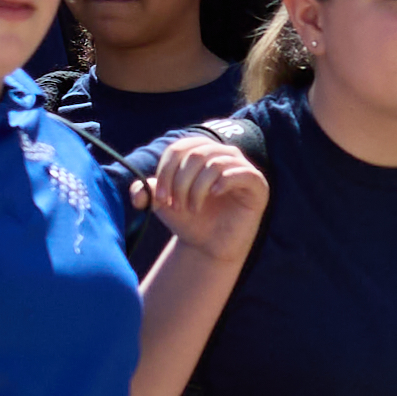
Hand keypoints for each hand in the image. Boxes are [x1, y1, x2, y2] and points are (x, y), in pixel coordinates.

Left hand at [133, 136, 265, 260]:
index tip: (159, 197)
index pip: (179, 149)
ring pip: (214, 163)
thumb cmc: (189, 220)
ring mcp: (242, 167)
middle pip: (195, 155)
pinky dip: (222, 183)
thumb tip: (139, 191)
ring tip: (191, 208)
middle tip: (176, 205)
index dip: (165, 171)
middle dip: (179, 182)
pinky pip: (241, 172)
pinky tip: (213, 195)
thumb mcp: (162, 204)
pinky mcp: (257, 184)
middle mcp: (222, 154)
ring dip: (196, 189)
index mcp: (200, 151)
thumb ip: (146, 191)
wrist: (210, 246)